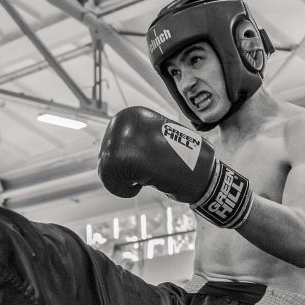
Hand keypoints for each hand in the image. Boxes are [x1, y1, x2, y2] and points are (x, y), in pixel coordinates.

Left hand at [98, 106, 252, 228]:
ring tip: (145, 177)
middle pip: (105, 157)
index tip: (142, 166)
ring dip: (122, 182)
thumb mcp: (150, 140)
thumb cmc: (176, 159)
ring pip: (106, 169)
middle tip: (143, 175)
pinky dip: (123, 190)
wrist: (201, 172)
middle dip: (120, 173)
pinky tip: (140, 186)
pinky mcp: (124, 156)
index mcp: (130, 114)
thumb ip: (128, 143)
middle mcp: (125, 120)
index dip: (121, 164)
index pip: (109, 146)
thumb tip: (103, 154)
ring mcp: (124, 136)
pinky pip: (110, 180)